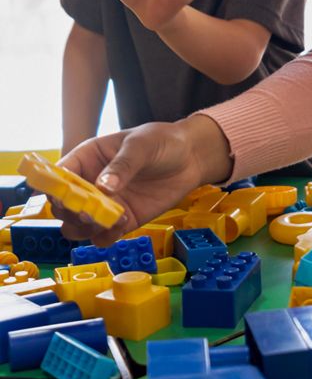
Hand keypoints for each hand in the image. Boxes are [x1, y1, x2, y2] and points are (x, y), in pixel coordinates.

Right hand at [53, 115, 232, 245]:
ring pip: (77, 226)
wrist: (190, 158)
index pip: (59, 174)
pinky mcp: (121, 221)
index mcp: (87, 158)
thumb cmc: (161, 141)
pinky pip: (102, 237)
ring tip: (111, 218)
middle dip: (70, 212)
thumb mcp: (141, 145)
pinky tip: (124, 222)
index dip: (53, 187)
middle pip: (62, 206)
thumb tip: (103, 186)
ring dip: (86, 228)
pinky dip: (107, 236)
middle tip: (89, 213)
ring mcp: (104, 204)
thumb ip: (123, 165)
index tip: (62, 196)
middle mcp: (90, 183)